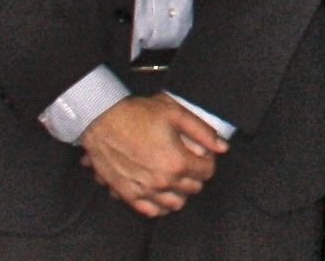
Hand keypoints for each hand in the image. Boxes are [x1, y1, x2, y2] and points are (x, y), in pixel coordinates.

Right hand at [77, 93, 228, 216]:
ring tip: (176, 177)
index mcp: (177, 162)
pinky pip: (151, 211)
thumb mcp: (176, 114)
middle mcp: (162, 181)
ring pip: (175, 204)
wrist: (101, 121)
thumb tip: (223, 147)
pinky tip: (161, 192)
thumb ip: (203, 132)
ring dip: (180, 192)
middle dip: (196, 175)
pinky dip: (160, 205)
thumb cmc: (137, 115)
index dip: (208, 161)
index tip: (202, 153)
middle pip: (193, 188)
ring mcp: (144, 191)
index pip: (207, 171)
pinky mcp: (127, 194)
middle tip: (189, 162)